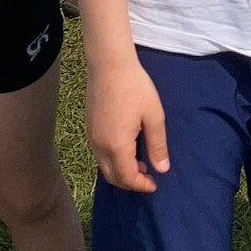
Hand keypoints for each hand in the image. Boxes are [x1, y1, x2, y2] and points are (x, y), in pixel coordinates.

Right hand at [85, 49, 169, 190]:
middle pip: (113, 177)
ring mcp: (92, 137)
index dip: (141, 185)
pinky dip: (113, 160)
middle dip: (130, 182)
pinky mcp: (89, 128)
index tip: (155, 184)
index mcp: (117, 145)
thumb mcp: (154, 116)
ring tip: (141, 163)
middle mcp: (100, 146)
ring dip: (121, 171)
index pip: (127, 178)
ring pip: (104, 166)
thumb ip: (157, 145)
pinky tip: (127, 149)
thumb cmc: (135, 88)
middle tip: (148, 177)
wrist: (109, 65)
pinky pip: (100, 154)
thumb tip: (162, 169)